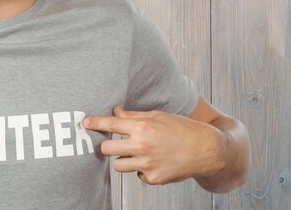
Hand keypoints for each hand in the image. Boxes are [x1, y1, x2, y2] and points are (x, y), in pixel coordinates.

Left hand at [83, 106, 224, 184]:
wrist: (207, 150)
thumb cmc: (182, 129)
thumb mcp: (158, 116)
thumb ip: (134, 116)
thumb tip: (114, 112)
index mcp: (142, 127)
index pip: (109, 125)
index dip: (94, 123)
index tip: (84, 123)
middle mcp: (142, 146)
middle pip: (106, 149)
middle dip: (107, 146)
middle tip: (113, 143)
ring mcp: (147, 164)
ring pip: (118, 165)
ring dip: (123, 159)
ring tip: (137, 152)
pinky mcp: (153, 178)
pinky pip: (137, 174)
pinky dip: (141, 169)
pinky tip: (154, 161)